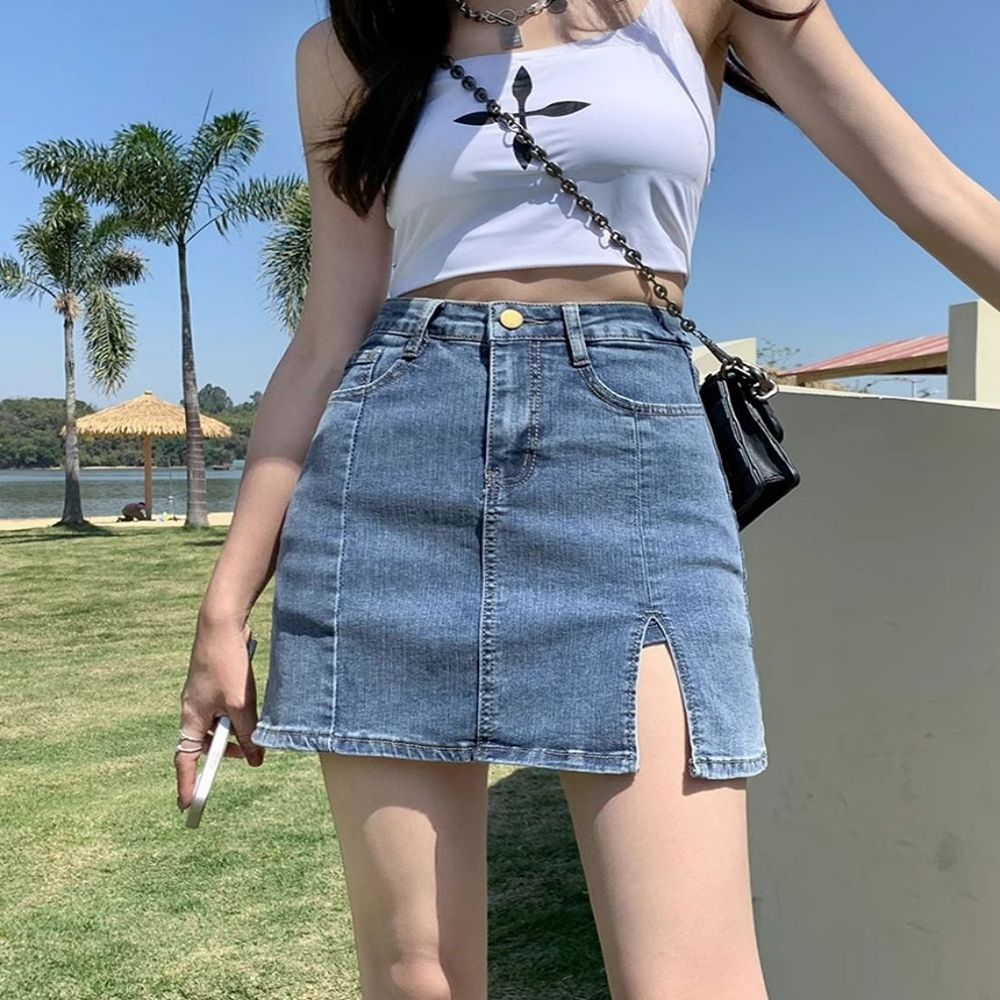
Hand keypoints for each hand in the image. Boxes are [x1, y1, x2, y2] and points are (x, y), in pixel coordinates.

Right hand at [175, 616, 264, 812]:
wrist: (222, 624)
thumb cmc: (227, 664)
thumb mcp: (240, 704)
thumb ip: (247, 734)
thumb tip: (255, 760)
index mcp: (191, 718)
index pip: (186, 760)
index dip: (188, 783)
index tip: (189, 807)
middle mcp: (193, 709)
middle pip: (207, 743)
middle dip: (227, 751)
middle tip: (250, 753)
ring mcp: (203, 696)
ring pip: (220, 724)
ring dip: (237, 729)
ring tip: (253, 718)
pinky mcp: (215, 683)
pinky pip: (226, 707)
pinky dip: (239, 711)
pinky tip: (252, 700)